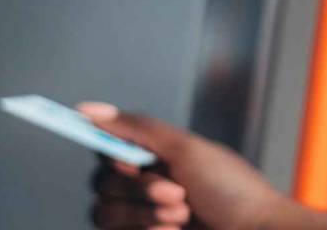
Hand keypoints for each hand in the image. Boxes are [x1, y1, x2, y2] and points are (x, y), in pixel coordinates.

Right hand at [79, 102, 326, 229]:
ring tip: (180, 213)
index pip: (107, 148)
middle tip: (174, 191)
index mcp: (153, 155)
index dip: (108, 151)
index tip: (119, 157)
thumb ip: (135, 128)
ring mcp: (143, 216)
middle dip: (137, 188)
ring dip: (143, 213)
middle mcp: (144, 184)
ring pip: (104, 213)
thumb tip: (90, 109)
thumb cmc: (235, 192)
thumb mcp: (186, 149)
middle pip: (101, 182)